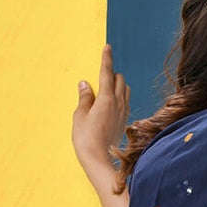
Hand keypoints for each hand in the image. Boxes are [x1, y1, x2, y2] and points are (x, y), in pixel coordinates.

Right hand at [73, 43, 130, 173]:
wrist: (99, 160)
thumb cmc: (86, 138)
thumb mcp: (80, 116)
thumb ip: (84, 98)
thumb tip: (85, 84)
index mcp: (106, 98)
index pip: (106, 73)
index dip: (106, 59)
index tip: (108, 47)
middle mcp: (118, 103)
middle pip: (120, 79)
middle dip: (112, 74)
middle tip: (100, 78)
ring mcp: (124, 112)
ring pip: (126, 90)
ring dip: (118, 86)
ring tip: (106, 91)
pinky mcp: (125, 121)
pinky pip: (126, 103)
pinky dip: (120, 98)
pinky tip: (111, 105)